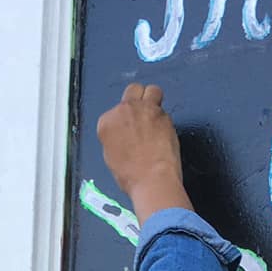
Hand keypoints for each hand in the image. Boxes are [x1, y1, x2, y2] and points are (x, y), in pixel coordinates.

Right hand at [97, 83, 192, 225]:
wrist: (152, 180)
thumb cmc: (131, 176)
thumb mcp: (111, 157)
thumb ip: (116, 137)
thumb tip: (125, 135)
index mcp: (107, 122)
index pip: (114, 112)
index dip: (123, 121)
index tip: (128, 132)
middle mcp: (125, 110)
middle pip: (132, 90)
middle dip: (138, 99)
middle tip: (142, 115)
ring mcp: (146, 109)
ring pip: (152, 90)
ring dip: (153, 100)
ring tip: (155, 117)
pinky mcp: (165, 115)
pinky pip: (164, 110)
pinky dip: (164, 120)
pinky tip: (164, 134)